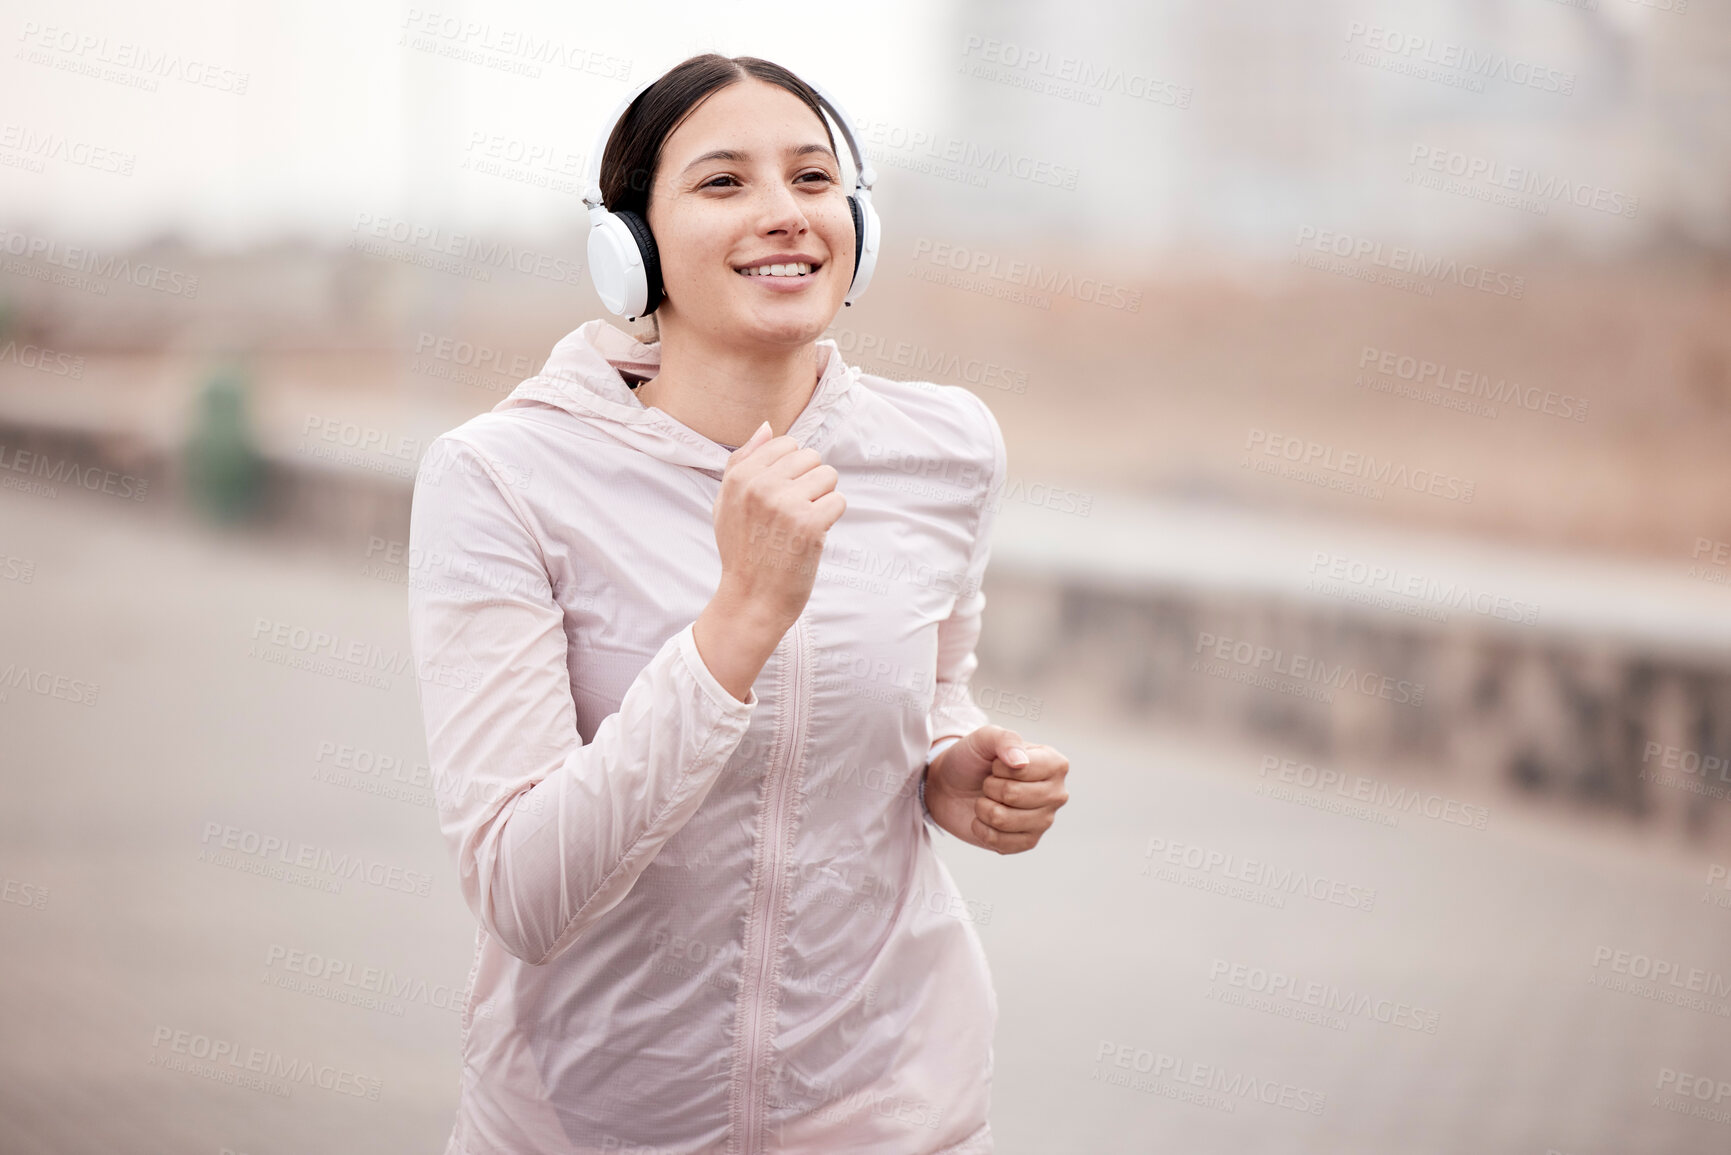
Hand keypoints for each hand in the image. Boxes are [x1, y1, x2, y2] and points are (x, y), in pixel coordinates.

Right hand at [713, 420, 845, 628]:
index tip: (781, 495)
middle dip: (809, 482)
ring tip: (801, 524)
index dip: (792, 469)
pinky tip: (812, 536)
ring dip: (822, 499)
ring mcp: (785, 504)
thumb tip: (767, 427)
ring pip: (828, 476)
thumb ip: (743, 461)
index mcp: (739, 477)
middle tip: (792, 514)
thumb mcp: (726, 503)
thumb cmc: (742, 551)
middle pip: (811, 457)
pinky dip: (831, 519)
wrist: (751, 600)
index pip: (786, 443)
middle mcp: (760, 486)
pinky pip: (839, 501)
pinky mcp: (809, 524)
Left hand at [924, 726, 1069, 852]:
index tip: (996, 764)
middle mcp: (1056, 794)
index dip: (998, 767)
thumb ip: (1005, 739)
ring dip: (983, 807)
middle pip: (1013, 795)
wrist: (952, 786)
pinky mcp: (1028, 842)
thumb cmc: (974, 759)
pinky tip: (985, 818)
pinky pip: (999, 842)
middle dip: (989, 787)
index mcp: (1055, 764)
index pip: (1023, 769)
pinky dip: (981, 828)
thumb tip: (1020, 762)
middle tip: (989, 783)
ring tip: (987, 799)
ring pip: (1003, 820)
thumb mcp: (985, 738)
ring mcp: (1045, 821)